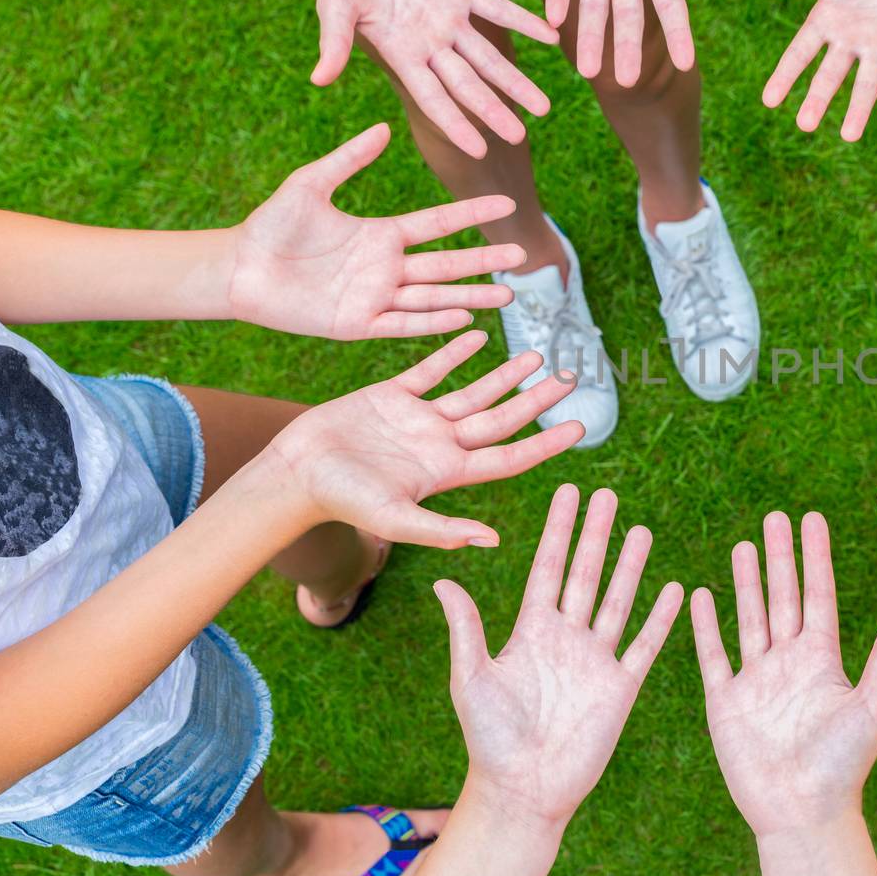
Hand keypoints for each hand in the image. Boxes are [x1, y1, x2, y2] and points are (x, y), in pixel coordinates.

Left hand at [227, 124, 528, 339]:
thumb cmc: (271, 225)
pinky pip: (403, 323)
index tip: (506, 203)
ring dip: (471, 295)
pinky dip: (433, 322)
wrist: (238, 268)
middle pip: (448, 264)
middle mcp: (386, 268)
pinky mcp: (358, 325)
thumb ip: (349, 160)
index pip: (438, 224)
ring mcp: (376, 298)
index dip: (471, 214)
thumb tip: (384, 126)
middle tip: (523, 254)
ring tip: (508, 293)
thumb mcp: (310, 184)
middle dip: (485, 260)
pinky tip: (463, 316)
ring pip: (435, 297)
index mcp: (381, 234)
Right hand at [267, 331, 581, 545]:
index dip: (546, 444)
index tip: (581, 427)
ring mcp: (417, 420)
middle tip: (570, 377)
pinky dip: (454, 353)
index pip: (510, 456)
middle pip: (501, 419)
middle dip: (536, 400)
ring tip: (535, 357)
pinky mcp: (391, 396)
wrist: (294, 472)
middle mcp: (440, 445)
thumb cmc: (342, 500)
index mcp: (448, 472)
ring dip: (504, 376)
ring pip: (473, 392)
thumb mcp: (394, 518)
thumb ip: (442, 528)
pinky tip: (478, 336)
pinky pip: (431, 370)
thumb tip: (493, 540)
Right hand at [312, 0, 558, 157]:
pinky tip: (551, 39)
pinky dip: (524, 21)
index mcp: (402, 53)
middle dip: (494, 111)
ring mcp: (449, 17)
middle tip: (520, 136)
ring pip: (489, 55)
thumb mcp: (335, 4)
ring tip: (544, 107)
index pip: (434, 97)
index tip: (480, 151)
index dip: (456, 124)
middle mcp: (430, 43)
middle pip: (468, 84)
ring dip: (516, 80)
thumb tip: (318, 80)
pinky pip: (499, 9)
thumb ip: (333, 41)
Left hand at [433, 485, 683, 822]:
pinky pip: (645, 645)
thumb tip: (444, 580)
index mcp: (531, 631)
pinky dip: (661, 618)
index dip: (559, 529)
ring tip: (642, 529)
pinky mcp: (621, 687)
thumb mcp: (472, 678)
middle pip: (586, 574)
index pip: (549, 567)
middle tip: (608, 493)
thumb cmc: (490, 738)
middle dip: (596, 534)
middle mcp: (566, 638)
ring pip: (618, 600)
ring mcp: (596, 660)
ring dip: (631, 566)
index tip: (568, 491)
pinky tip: (675, 589)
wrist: (523, 790)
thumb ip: (468, 629)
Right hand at [691, 512, 876, 835]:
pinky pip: (713, 654)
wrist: (803, 811)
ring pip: (749, 617)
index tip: (812, 518)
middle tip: (774, 515)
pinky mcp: (726, 700)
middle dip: (779, 556)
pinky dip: (706, 625)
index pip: (818, 594)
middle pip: (783, 596)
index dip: (815, 556)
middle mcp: (789, 662)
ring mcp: (756, 679)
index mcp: (823, 659)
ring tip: (743, 543)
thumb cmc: (845, 765)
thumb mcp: (873, 704)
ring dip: (745, 581)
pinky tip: (700, 595)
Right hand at [758, 0, 876, 140]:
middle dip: (817, 100)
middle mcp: (850, 40)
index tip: (769, 101)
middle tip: (804, 126)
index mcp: (826, 20)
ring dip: (858, 110)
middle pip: (830, 77)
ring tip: (849, 136)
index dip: (784, 77)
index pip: (800, 54)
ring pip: (866, 84)